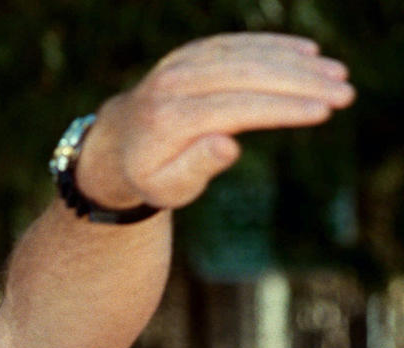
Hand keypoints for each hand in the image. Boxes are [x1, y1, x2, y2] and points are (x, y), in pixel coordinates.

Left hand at [78, 33, 355, 210]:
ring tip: (336, 74)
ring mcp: (180, 64)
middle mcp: (172, 84)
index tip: (322, 111)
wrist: (118, 144)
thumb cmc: (150, 174)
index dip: (281, 108)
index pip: (234, 108)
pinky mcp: (189, 54)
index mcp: (168, 120)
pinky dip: (271, 46)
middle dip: (300, 82)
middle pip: (245, 76)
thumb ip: (195, 167)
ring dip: (294, 62)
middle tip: (344, 92)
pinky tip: (306, 53)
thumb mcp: (167, 187)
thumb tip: (228, 145)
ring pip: (244, 55)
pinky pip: (235, 44)